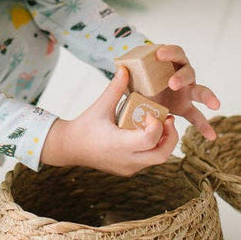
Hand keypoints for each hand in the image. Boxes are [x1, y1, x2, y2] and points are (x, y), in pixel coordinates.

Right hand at [40, 69, 179, 176]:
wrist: (70, 147)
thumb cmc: (84, 126)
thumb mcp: (100, 106)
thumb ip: (115, 88)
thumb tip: (124, 68)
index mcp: (119, 144)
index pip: (149, 140)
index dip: (157, 126)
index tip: (152, 114)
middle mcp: (126, 160)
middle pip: (161, 155)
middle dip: (170, 137)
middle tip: (169, 120)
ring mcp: (128, 168)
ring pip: (157, 159)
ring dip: (163, 142)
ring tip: (160, 125)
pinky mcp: (127, 170)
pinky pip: (148, 161)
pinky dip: (153, 148)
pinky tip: (148, 133)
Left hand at [117, 44, 219, 141]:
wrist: (136, 102)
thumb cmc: (137, 84)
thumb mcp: (131, 80)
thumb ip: (127, 76)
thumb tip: (121, 69)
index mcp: (170, 64)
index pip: (175, 54)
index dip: (170, 52)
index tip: (159, 54)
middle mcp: (181, 76)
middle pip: (188, 72)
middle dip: (183, 77)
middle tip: (173, 84)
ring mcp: (185, 92)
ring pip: (200, 91)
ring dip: (207, 96)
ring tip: (214, 105)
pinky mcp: (185, 107)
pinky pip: (197, 117)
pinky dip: (205, 126)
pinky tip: (211, 137)